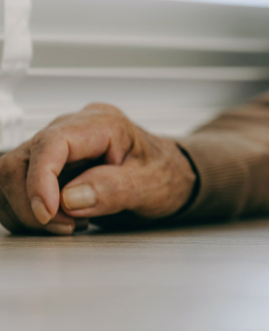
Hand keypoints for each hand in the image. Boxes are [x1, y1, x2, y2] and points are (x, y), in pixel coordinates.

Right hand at [0, 103, 195, 234]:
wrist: (171, 174)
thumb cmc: (165, 173)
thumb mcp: (152, 184)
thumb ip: (115, 189)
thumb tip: (70, 199)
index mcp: (102, 124)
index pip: (52, 143)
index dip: (40, 180)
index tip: (48, 213)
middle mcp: (73, 128)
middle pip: (21, 161)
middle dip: (33, 203)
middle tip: (66, 226)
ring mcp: (57, 146)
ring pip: (9, 175)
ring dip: (27, 210)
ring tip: (68, 224)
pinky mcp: (47, 165)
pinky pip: (14, 188)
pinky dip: (26, 211)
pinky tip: (59, 219)